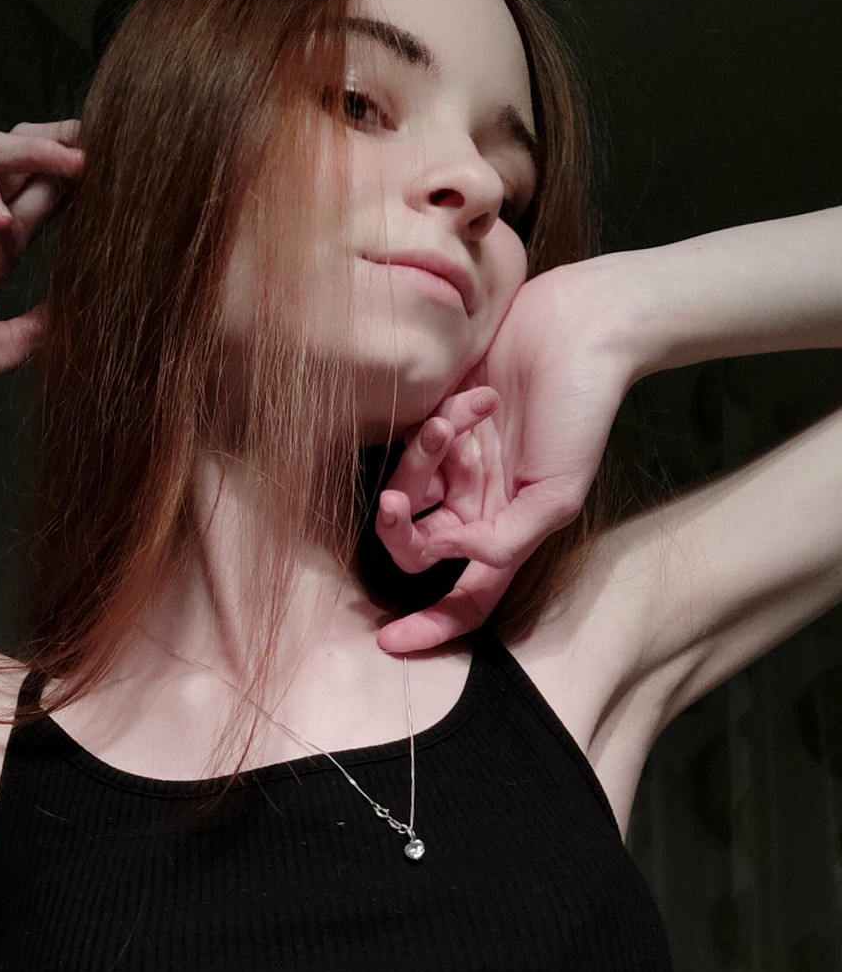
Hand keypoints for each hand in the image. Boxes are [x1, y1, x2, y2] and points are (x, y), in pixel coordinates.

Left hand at [373, 260, 635, 653]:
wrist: (578, 329)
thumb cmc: (581, 413)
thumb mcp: (556, 492)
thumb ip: (507, 539)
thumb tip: (456, 558)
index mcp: (507, 535)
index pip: (464, 599)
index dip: (430, 627)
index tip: (389, 641)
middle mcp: (477, 507)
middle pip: (417, 549)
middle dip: (399, 534)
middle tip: (392, 505)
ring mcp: (455, 466)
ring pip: (405, 495)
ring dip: (419, 464)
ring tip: (452, 423)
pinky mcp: (438, 422)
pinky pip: (410, 444)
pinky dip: (435, 428)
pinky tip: (472, 398)